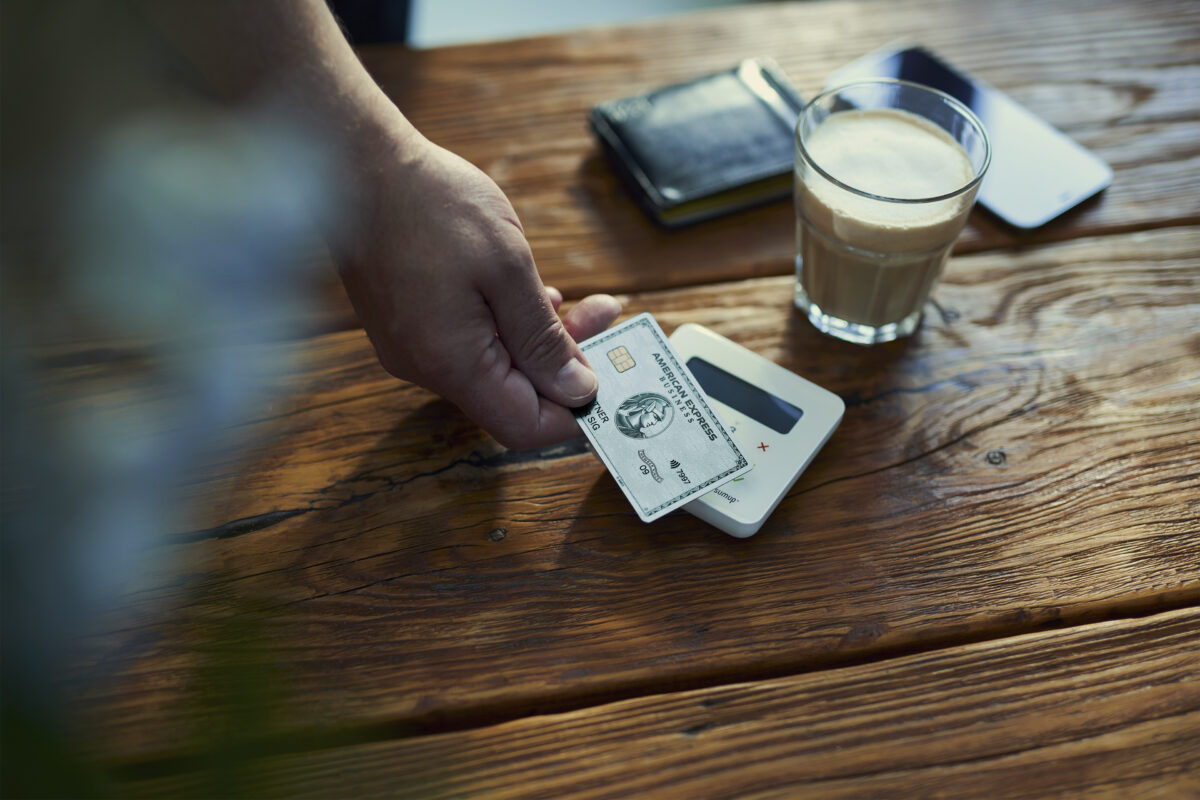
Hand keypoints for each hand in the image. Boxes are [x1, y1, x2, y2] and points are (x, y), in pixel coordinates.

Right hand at [335, 132, 621, 448]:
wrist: (357, 164)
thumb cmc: (431, 206)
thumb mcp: (508, 268)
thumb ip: (543, 338)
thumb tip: (576, 392)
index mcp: (452, 364)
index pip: (524, 426)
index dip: (572, 412)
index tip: (609, 376)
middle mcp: (426, 368)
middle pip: (512, 396)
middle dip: (565, 362)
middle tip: (604, 313)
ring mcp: (411, 348)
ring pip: (493, 368)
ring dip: (538, 338)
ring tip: (577, 296)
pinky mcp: (406, 325)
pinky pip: (468, 346)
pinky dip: (505, 326)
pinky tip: (526, 291)